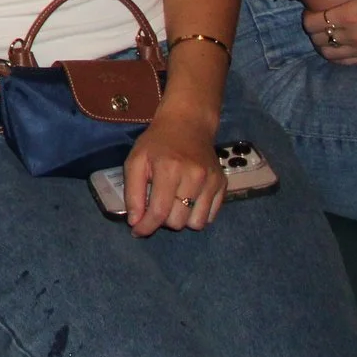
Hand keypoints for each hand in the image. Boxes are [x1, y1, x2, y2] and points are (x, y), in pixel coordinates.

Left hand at [122, 115, 224, 236]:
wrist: (187, 124)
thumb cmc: (157, 143)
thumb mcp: (135, 161)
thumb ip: (133, 193)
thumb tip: (136, 222)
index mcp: (169, 169)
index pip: (159, 211)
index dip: (146, 226)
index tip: (137, 231)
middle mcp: (195, 176)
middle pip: (178, 221)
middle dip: (162, 220)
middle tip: (156, 206)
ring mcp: (212, 181)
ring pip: (196, 224)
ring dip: (181, 220)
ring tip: (172, 203)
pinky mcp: (223, 185)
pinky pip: (210, 216)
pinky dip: (197, 215)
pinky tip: (187, 200)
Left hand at [305, 0, 356, 62]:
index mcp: (351, 16)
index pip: (311, 24)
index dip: (308, 16)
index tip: (314, 8)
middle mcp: (355, 37)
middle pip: (317, 40)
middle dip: (314, 30)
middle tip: (322, 18)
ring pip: (329, 55)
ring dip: (323, 44)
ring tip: (332, 31)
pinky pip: (347, 64)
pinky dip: (338, 56)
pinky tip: (344, 44)